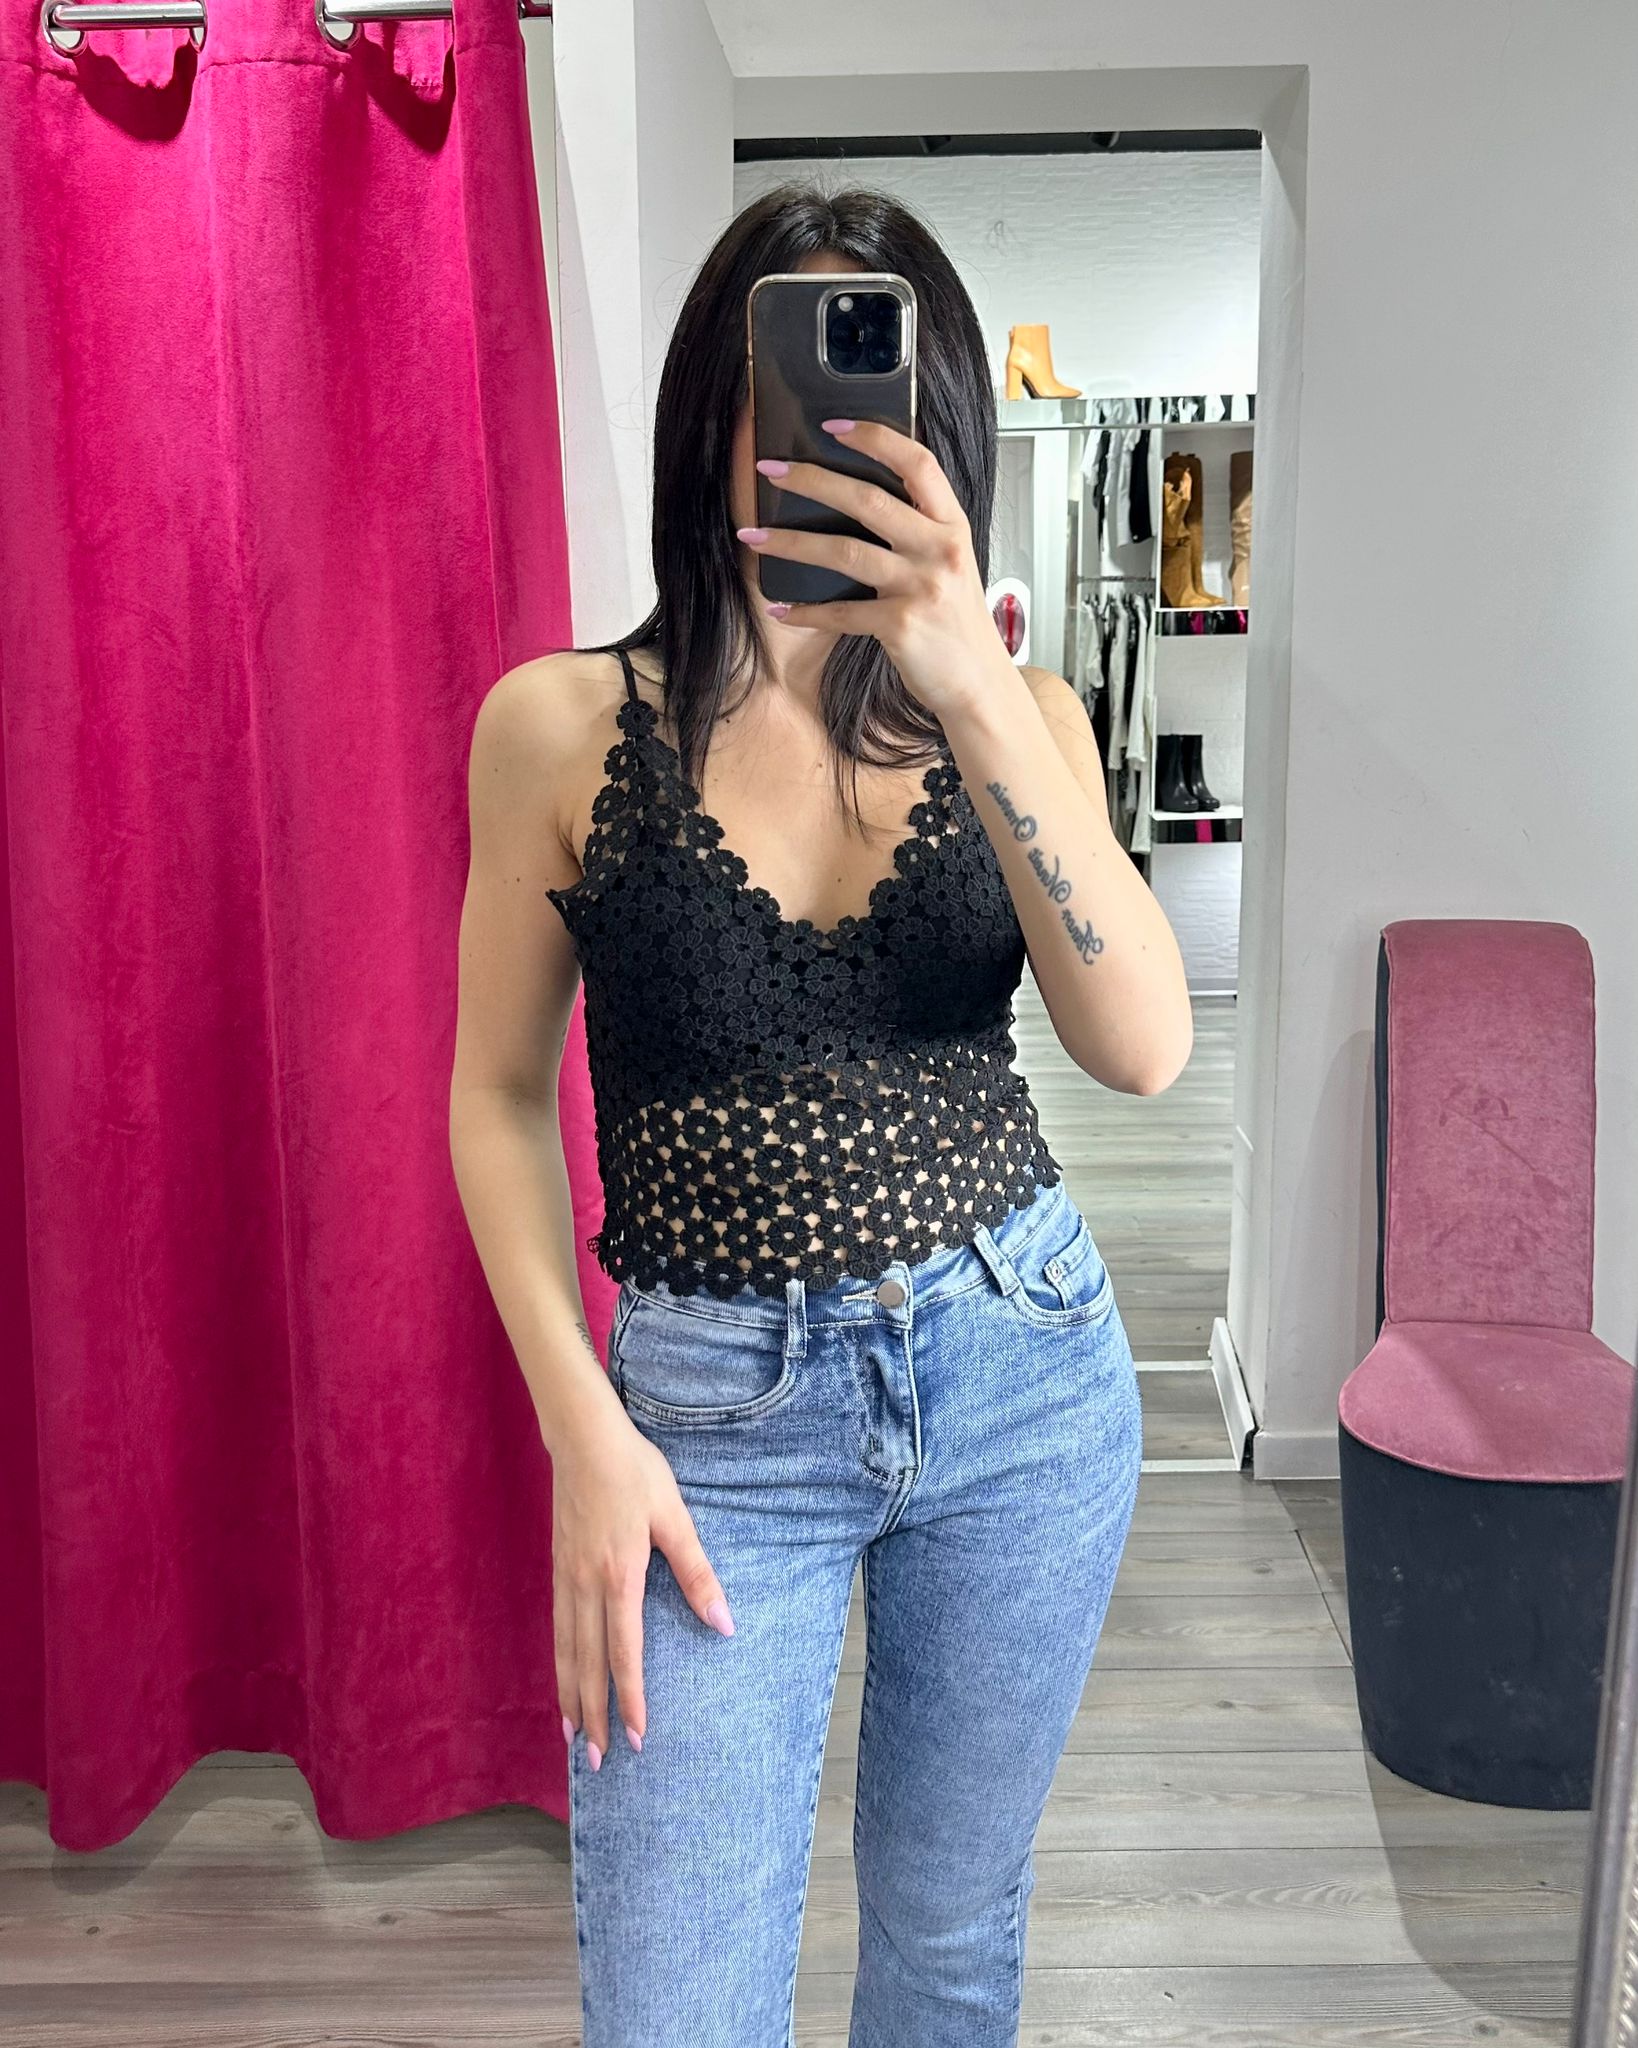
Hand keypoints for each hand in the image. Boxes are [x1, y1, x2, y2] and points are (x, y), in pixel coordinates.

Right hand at [551, 1406, 735, 1768]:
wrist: (583, 1438)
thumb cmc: (635, 1472)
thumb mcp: (674, 1516)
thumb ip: (697, 1572)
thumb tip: (724, 1622)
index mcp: (619, 1575)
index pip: (624, 1653)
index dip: (630, 1698)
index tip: (637, 1736)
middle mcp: (586, 1585)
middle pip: (588, 1664)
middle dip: (593, 1716)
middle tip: (598, 1763)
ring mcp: (566, 1578)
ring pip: (566, 1651)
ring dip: (569, 1698)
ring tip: (571, 1739)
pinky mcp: (558, 1568)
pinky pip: (557, 1628)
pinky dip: (559, 1663)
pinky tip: (564, 1680)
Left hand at [738, 419, 1013, 721]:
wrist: (979, 684)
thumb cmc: (957, 624)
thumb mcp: (950, 565)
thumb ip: (918, 531)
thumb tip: (854, 501)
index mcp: (952, 525)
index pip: (917, 463)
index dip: (874, 438)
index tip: (832, 426)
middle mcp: (940, 549)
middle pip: (867, 499)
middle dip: (811, 480)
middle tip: (770, 471)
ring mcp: (921, 587)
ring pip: (843, 551)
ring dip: (790, 542)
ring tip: (753, 536)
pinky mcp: (901, 625)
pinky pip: (840, 612)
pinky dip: (805, 611)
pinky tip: (781, 608)